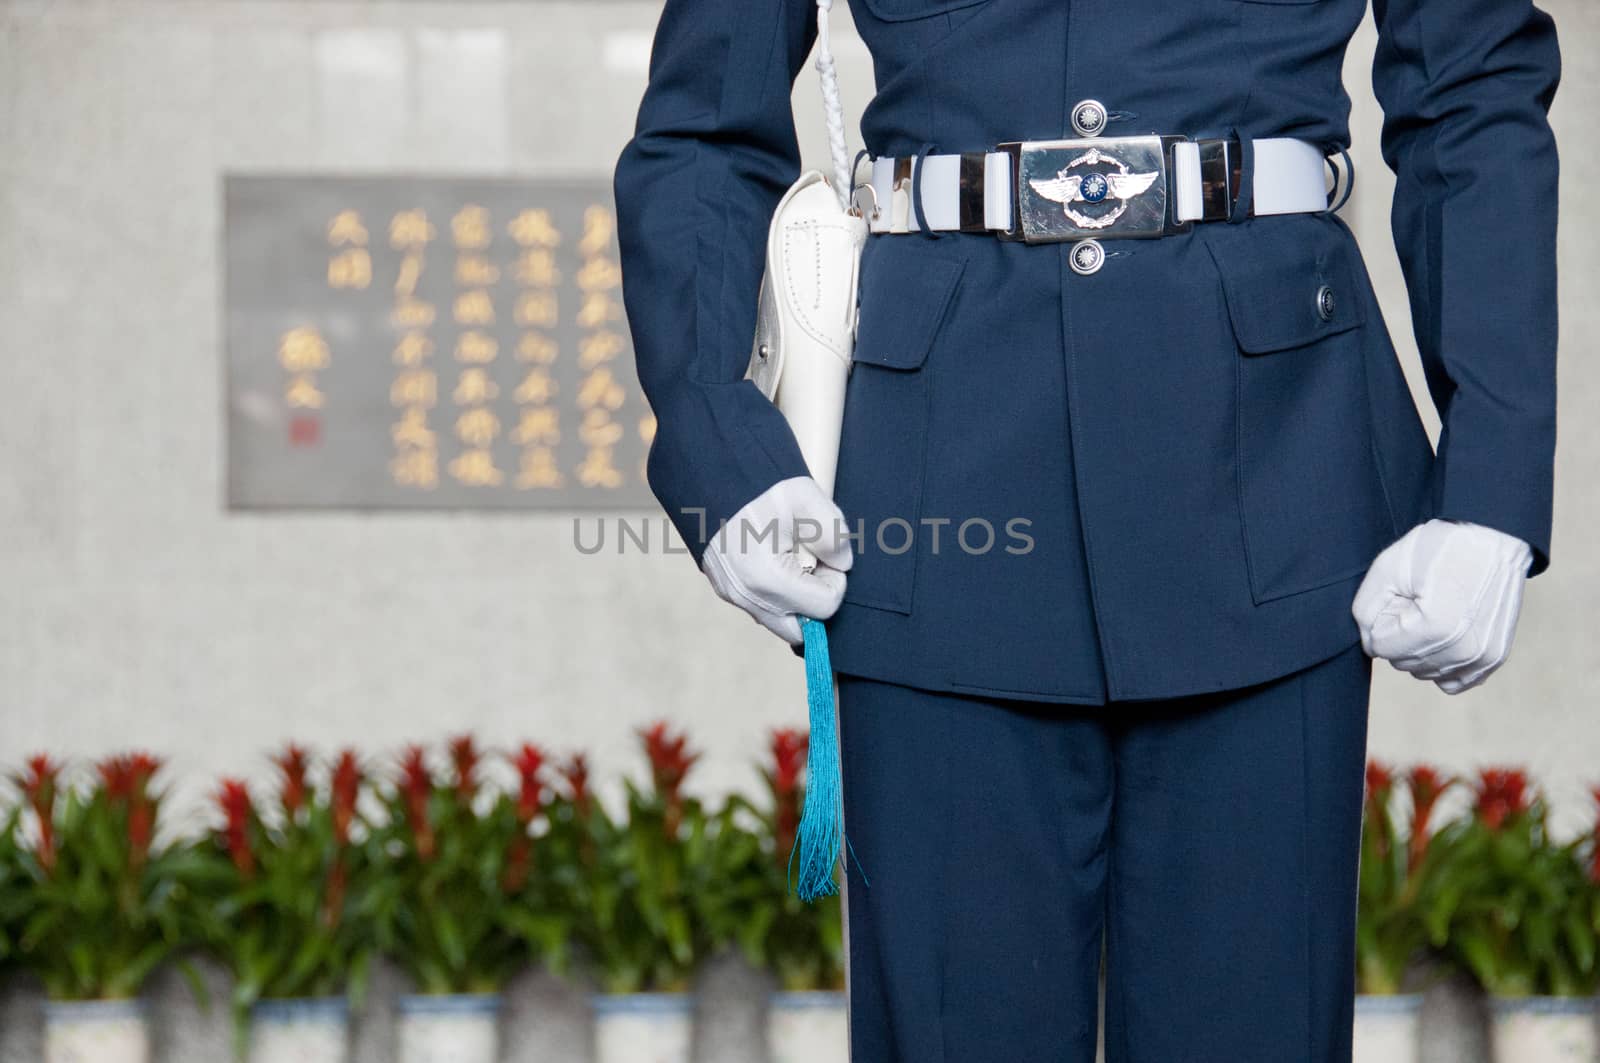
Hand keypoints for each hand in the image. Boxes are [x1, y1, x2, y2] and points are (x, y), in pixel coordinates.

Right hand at [700, 476, 853, 644]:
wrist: (712, 479)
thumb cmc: (759, 489)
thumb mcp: (806, 498)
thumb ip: (834, 534)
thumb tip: (842, 564)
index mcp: (769, 580)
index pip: (825, 607)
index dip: (835, 581)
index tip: (825, 555)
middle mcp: (749, 599)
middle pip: (802, 630)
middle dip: (816, 600)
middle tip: (812, 564)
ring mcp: (734, 598)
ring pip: (781, 620)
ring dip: (797, 597)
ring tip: (794, 559)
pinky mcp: (727, 591)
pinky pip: (763, 607)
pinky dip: (778, 592)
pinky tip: (777, 560)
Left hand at [1351, 519, 1532, 693]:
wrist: (1493, 538)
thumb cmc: (1440, 547)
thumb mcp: (1388, 568)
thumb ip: (1366, 611)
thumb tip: (1370, 645)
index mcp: (1436, 627)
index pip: (1380, 647)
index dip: (1384, 618)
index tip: (1402, 595)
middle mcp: (1464, 650)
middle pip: (1401, 661)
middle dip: (1400, 633)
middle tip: (1420, 600)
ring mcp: (1482, 657)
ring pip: (1423, 671)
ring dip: (1419, 647)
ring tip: (1436, 611)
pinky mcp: (1493, 658)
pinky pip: (1452, 681)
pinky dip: (1440, 663)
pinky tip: (1443, 635)